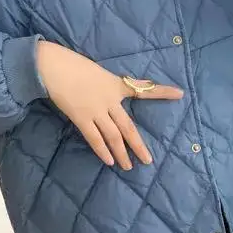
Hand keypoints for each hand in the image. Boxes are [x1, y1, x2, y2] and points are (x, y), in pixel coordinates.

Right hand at [36, 40, 183, 169]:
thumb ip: (107, 87)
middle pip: (128, 127)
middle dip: (138, 145)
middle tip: (147, 160)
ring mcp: (96, 110)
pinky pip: (94, 138)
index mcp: (115, 84)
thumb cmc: (72, 65)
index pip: (143, 89)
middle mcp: (110, 99)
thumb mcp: (97, 72)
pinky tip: (109, 161)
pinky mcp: (81, 117)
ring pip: (113, 136)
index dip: (162, 92)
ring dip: (121, 152)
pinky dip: (102, 150)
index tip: (180, 94)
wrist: (53, 65)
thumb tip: (111, 102)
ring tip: (128, 167)